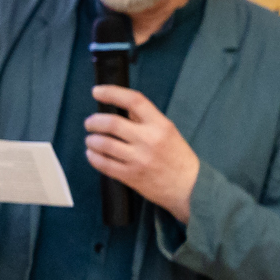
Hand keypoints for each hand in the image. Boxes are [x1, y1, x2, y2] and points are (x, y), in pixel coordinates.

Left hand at [86, 86, 200, 222]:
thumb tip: (121, 107)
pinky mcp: (131, 176)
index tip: (97, 92)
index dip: (111, 93)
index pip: (133, 101)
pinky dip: (93, 157)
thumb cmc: (178, 158)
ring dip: (91, 140)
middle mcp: (149, 140)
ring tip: (92, 140)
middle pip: (111, 123)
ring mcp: (139, 159)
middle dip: (94, 121)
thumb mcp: (169, 132)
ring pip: (103, 144)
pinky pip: (103, 164)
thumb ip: (146, 119)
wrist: (190, 188)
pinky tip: (93, 154)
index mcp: (160, 125)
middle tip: (90, 123)